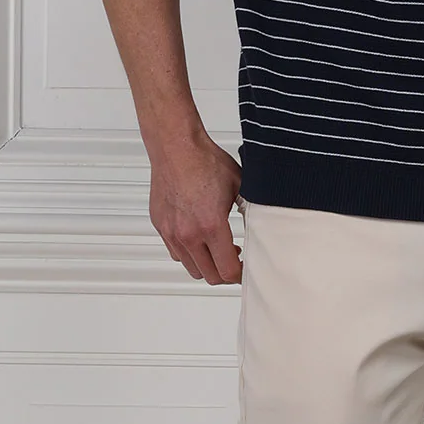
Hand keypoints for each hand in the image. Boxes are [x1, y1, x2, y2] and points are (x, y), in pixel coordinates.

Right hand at [146, 132, 244, 283]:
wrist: (176, 147)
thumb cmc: (205, 162)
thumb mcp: (240, 188)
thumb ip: (251, 212)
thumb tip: (262, 226)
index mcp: (211, 226)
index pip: (228, 271)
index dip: (242, 275)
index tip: (247, 269)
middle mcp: (188, 233)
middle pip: (210, 276)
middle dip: (226, 273)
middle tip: (236, 261)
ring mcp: (172, 232)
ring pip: (191, 268)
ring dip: (207, 265)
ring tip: (217, 249)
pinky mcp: (161, 226)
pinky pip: (176, 253)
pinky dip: (189, 253)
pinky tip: (200, 239)